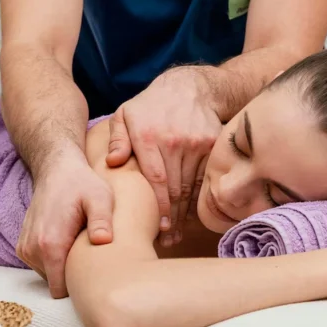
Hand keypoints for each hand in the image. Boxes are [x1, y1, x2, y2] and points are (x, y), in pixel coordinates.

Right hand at [17, 148, 113, 298]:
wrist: (56, 168)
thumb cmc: (82, 183)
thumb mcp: (100, 197)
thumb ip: (102, 220)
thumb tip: (103, 241)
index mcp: (50, 244)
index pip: (61, 291)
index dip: (80, 289)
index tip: (96, 280)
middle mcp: (32, 250)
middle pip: (56, 285)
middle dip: (73, 278)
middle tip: (92, 259)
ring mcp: (25, 249)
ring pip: (49, 277)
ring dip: (64, 267)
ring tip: (80, 247)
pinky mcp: (23, 247)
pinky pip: (42, 266)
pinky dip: (55, 261)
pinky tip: (69, 244)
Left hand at [106, 67, 219, 244]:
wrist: (188, 87)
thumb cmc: (150, 106)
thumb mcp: (125, 114)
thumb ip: (116, 139)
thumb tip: (112, 162)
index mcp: (149, 136)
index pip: (156, 179)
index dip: (159, 206)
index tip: (160, 227)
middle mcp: (175, 140)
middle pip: (176, 188)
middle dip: (172, 217)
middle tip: (167, 239)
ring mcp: (197, 142)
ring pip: (192, 186)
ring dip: (186, 213)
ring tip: (177, 233)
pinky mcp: (214, 144)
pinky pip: (206, 177)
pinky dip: (200, 197)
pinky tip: (192, 213)